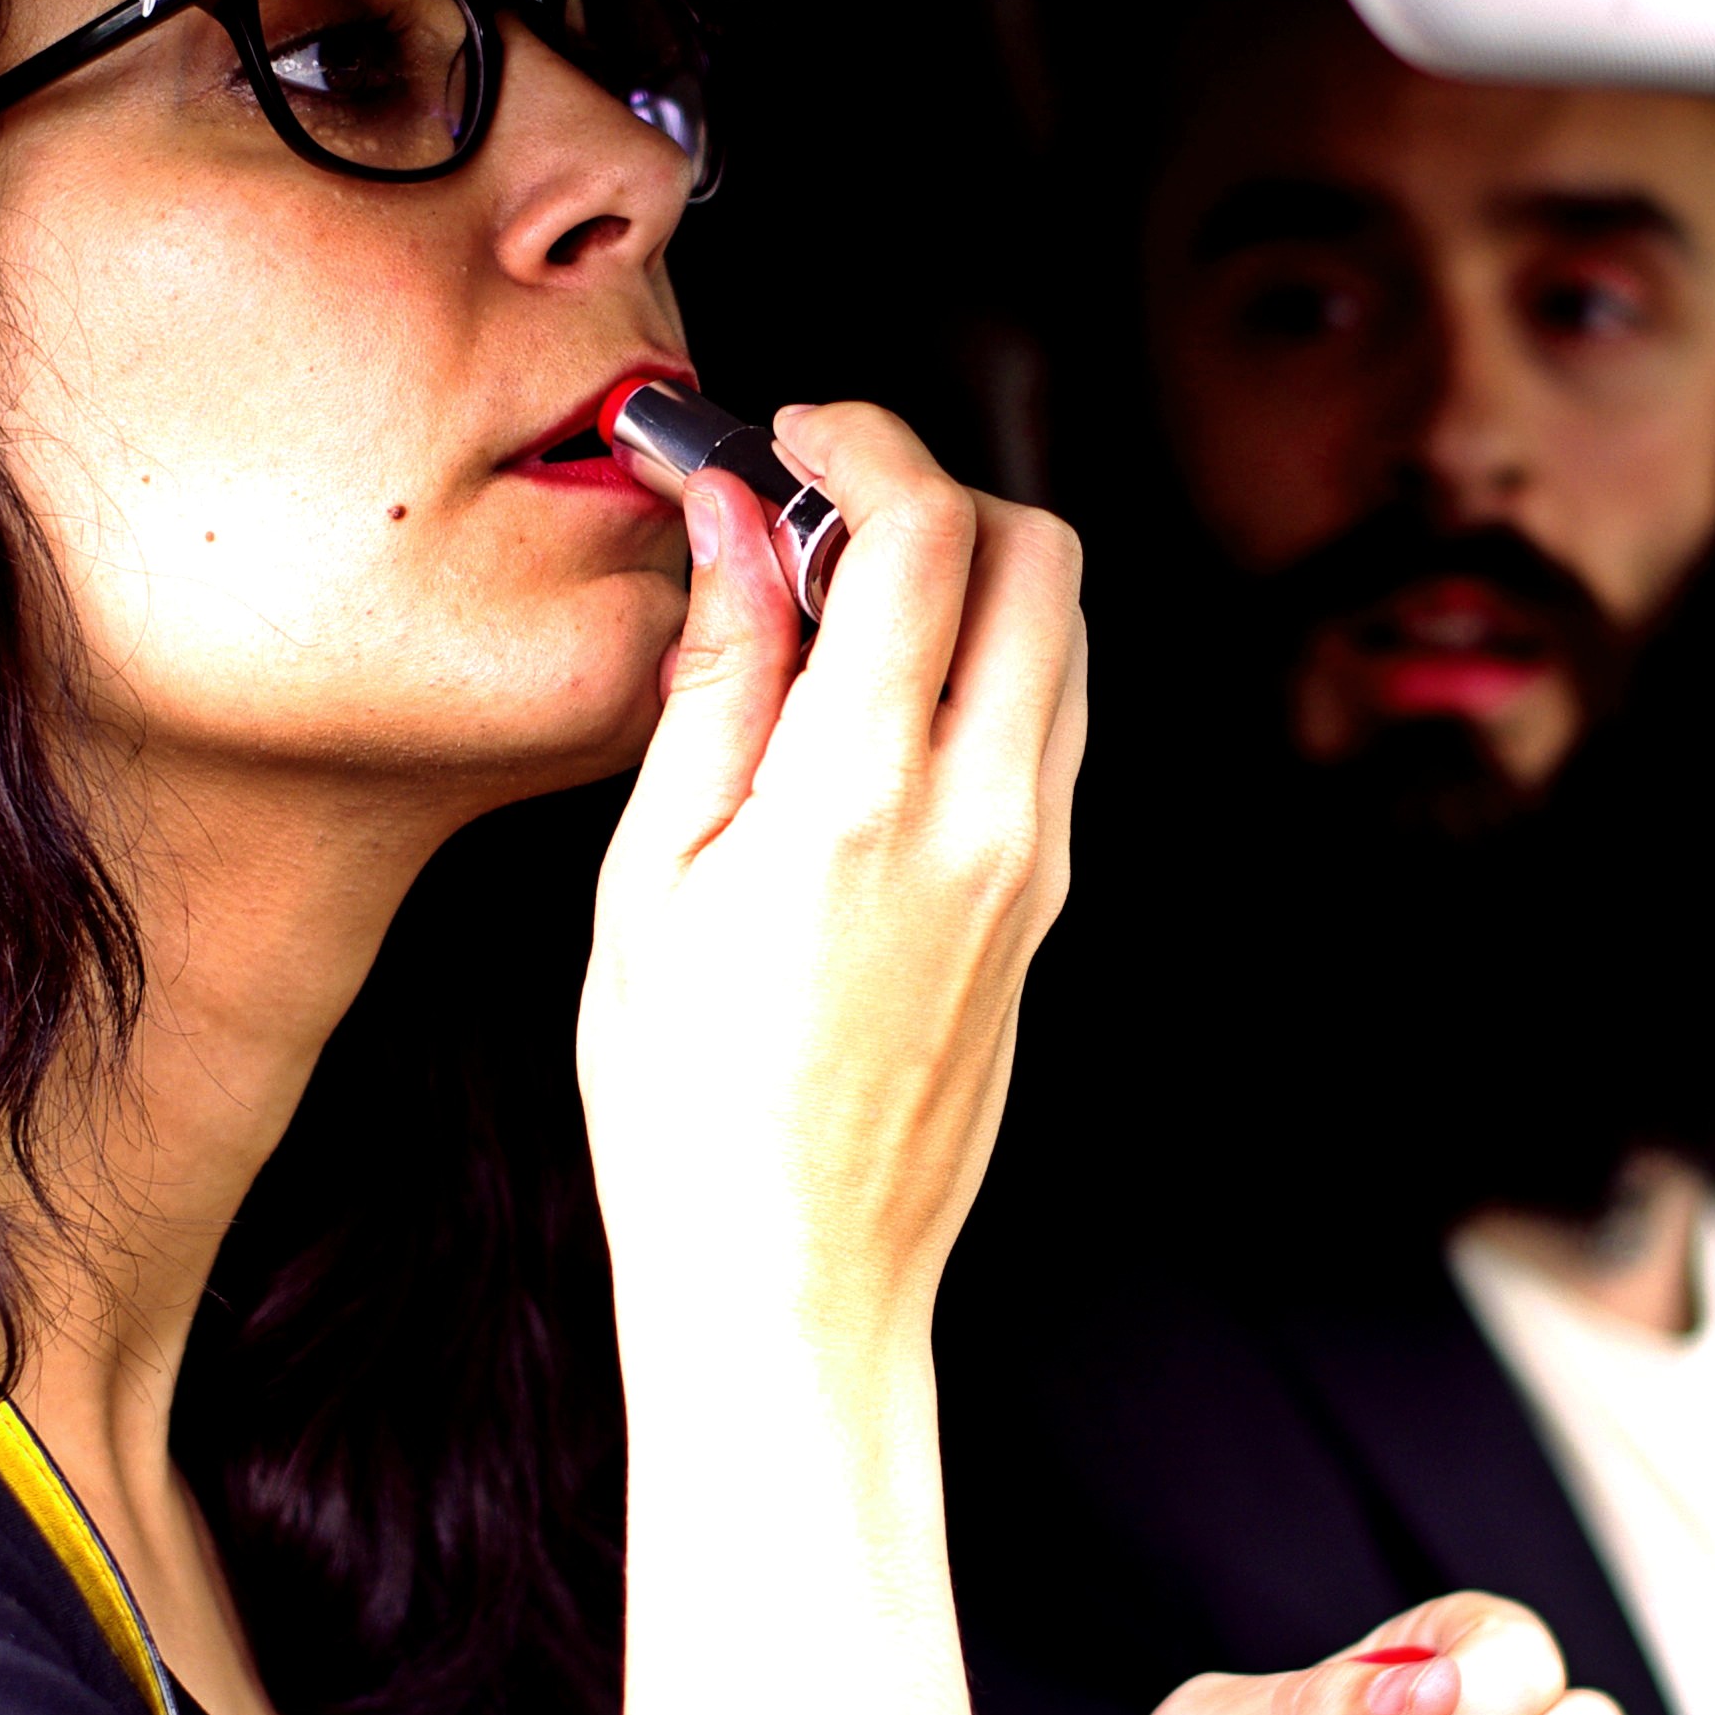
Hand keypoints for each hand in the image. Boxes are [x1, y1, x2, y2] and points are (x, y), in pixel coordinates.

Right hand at [579, 402, 1088, 1371]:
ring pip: (1064, 637)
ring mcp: (1035, 864)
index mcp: (864, 798)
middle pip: (1041, 555)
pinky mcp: (1046, 906)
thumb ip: (715, 677)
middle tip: (818, 511)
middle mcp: (986, 817)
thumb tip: (736, 521)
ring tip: (835, 612)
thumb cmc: (685, 1106)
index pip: (926, 532)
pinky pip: (1051, 727)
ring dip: (971, 576)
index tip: (792, 432)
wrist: (791, 1282)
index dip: (861, 440)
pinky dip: (984, 666)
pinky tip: (870, 712)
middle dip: (937, 490)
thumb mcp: (650, 873)